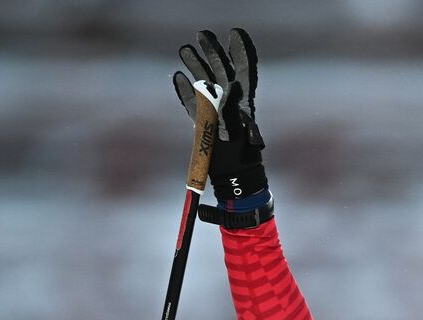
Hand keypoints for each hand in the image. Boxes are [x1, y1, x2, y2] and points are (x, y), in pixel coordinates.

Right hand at [172, 28, 265, 200]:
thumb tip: (233, 83)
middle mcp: (230, 105)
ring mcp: (215, 114)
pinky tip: (177, 78)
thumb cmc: (240, 159)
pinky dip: (184, 91)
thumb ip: (234, 108)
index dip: (241, 52)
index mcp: (244, 104)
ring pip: (204, 84)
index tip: (235, 33)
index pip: (244, 71)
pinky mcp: (202, 125)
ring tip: (185, 50)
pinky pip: (192, 104)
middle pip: (221, 72)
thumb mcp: (238, 131)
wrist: (232, 181)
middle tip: (202, 34)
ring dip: (196, 67)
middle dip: (212, 52)